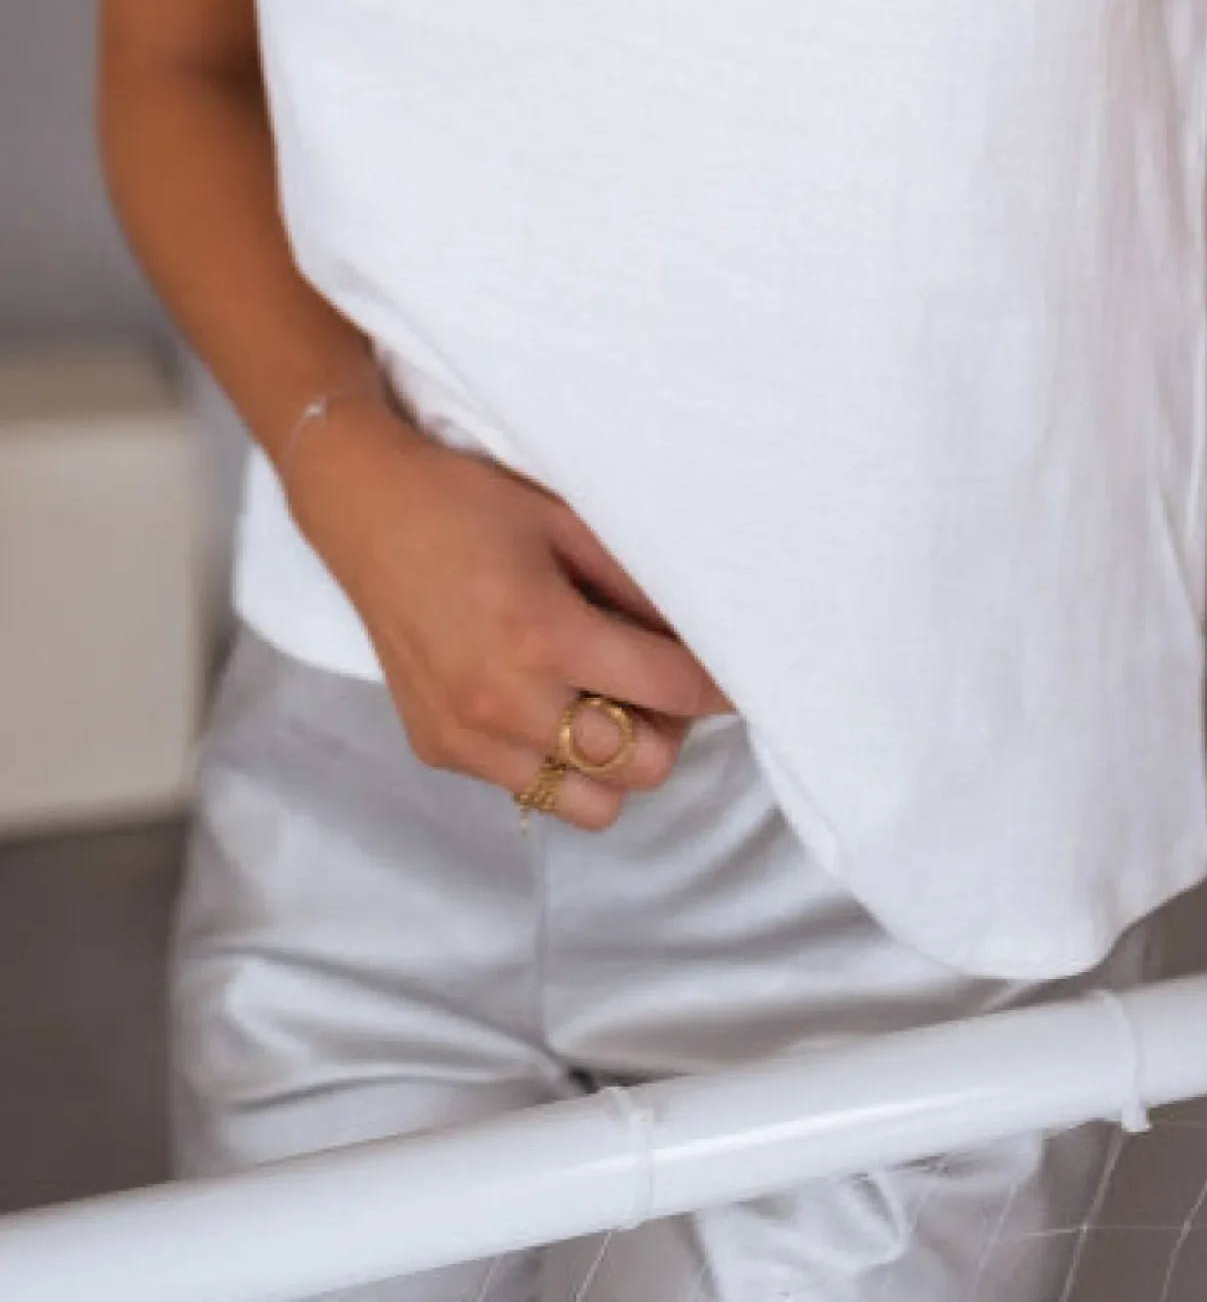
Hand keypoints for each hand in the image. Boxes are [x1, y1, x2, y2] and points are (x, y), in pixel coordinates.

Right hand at [283, 399, 735, 830]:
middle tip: (657, 680)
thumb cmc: (473, 503)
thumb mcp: (569, 522)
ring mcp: (466, 736)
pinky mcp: (438, 749)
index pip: (671, 691)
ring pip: (590, 804)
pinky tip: (544, 698)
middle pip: (641, 767)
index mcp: (544, 635)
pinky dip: (555, 758)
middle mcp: (504, 700)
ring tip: (603, 700)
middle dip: (668, 727)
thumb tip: (706, 634)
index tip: (738, 674)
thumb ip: (639, 586)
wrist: (367, 515)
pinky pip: (529, 788)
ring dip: (614, 760)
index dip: (720, 685)